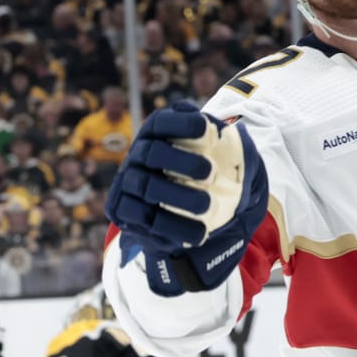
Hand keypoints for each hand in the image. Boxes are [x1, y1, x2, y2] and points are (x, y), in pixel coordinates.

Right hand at [105, 102, 267, 294]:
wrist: (167, 212)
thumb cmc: (190, 174)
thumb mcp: (204, 153)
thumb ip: (215, 140)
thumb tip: (232, 132)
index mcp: (153, 135)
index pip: (162, 122)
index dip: (182, 124)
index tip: (207, 129)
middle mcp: (136, 156)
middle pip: (152, 153)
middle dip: (181, 162)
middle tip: (211, 172)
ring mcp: (127, 183)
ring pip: (148, 187)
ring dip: (179, 197)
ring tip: (208, 205)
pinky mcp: (124, 211)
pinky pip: (143, 219)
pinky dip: (173, 227)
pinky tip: (199, 233)